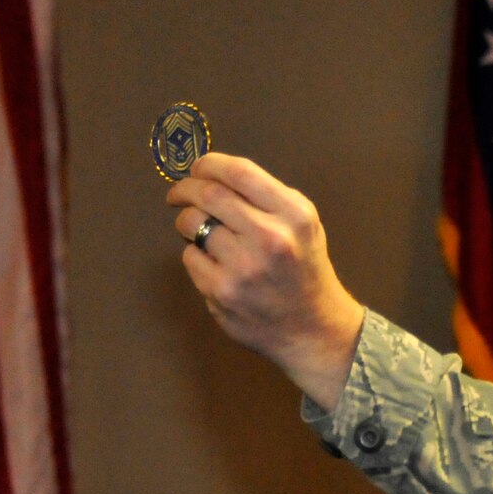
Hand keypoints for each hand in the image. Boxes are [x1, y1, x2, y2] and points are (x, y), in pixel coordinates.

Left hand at [166, 154, 366, 410]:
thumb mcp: (303, 225)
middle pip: (209, 194)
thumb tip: (211, 175)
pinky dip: (195, 255)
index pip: (239, 172)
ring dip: (187, 222)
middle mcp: (271, 237)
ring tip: (198, 230)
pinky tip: (213, 264)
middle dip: (185, 189)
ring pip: (192, 223)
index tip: (197, 168)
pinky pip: (190, 257)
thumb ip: (266, 197)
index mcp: (294, 214)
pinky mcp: (222, 292)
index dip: (209, 164)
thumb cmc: (303, 270)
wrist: (313, 329)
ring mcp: (244, 267)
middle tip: (178, 194)